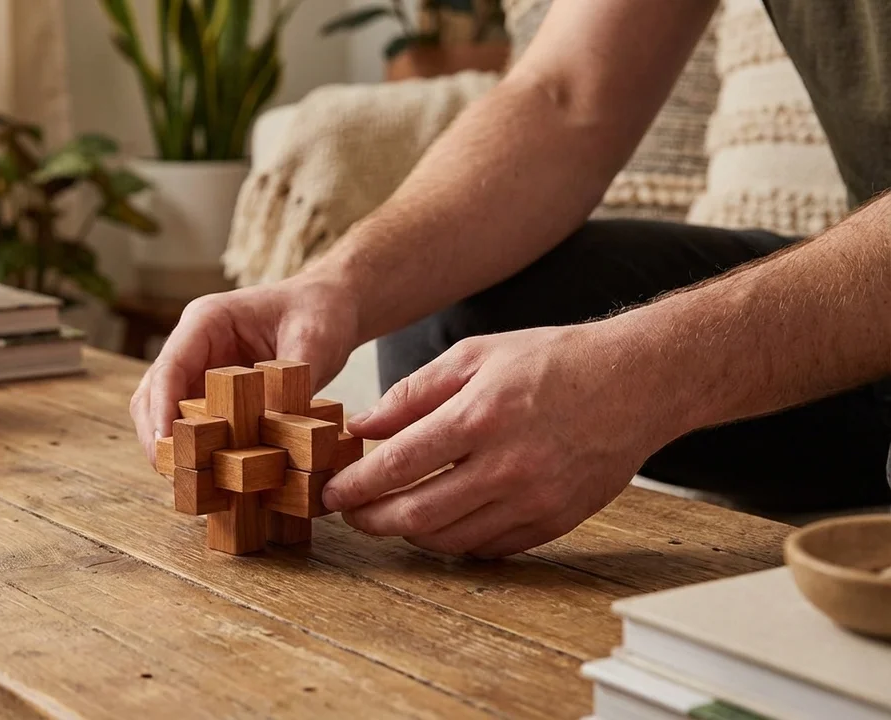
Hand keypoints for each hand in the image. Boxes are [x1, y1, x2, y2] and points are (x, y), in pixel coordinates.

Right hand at [130, 276, 358, 466]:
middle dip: (157, 435)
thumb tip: (268, 431)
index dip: (161, 407)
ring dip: (173, 446)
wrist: (333, 305)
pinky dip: (197, 447)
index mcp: (207, 321)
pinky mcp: (215, 392)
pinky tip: (209, 474)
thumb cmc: (320, 312)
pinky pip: (194, 422)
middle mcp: (194, 345)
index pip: (170, 367)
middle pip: (153, 393)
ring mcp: (201, 369)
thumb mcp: (311, 344)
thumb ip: (288, 385)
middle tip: (172, 475)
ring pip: (166, 412)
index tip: (165, 443)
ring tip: (187, 482)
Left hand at [325, 323, 682, 556]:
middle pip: (417, 516)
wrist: (636, 382)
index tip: (331, 493)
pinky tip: (440, 521)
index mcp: (480, 417)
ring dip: (410, 533)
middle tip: (352, 514)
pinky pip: (489, 547)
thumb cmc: (552, 360)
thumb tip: (363, 427)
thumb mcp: (475, 356)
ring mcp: (534, 500)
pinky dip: (455, 540)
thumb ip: (413, 393)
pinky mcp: (555, 522)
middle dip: (372, 520)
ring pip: (450, 539)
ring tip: (392, 514)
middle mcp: (507, 466)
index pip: (397, 465)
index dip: (355, 486)